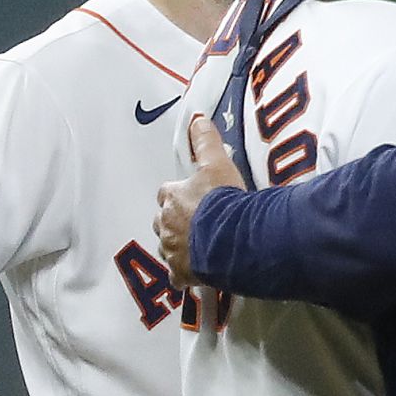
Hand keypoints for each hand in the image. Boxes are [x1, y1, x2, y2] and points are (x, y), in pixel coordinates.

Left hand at [155, 115, 246, 290]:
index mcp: (171, 197)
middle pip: (163, 220)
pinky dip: (185, 274)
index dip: (179, 194)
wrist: (232, 237)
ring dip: (180, 245)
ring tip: (200, 245)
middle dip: (175, 221)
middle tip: (198, 221)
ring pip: (168, 247)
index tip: (193, 195)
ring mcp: (172, 251)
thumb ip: (206, 142)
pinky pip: (178, 275)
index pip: (167, 192)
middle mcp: (166, 224)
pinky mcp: (182, 273)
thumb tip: (197, 119)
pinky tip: (197, 272)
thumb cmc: (223, 199)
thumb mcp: (218, 163)